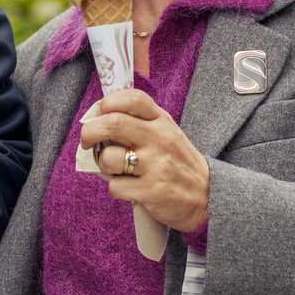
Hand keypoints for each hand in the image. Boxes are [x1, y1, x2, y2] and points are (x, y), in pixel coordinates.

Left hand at [78, 89, 210, 232]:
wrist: (207, 195)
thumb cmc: (177, 163)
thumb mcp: (166, 133)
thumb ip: (138, 124)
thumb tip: (96, 121)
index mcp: (161, 121)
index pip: (133, 98)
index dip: (108, 102)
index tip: (99, 113)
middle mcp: (159, 139)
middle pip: (113, 124)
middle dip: (90, 132)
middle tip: (87, 142)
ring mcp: (156, 165)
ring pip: (109, 158)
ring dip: (103, 165)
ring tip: (115, 170)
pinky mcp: (151, 191)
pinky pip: (115, 187)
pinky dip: (116, 189)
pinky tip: (129, 188)